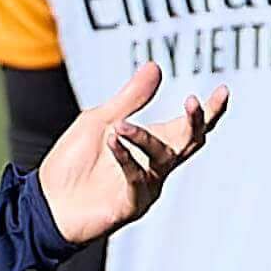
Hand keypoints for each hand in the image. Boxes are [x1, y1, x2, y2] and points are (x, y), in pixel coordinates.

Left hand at [36, 62, 227, 247]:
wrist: (46, 203)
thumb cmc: (71, 164)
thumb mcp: (99, 122)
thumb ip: (129, 99)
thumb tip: (155, 66)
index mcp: (152, 144)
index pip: (190, 126)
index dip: (209, 111)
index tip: (223, 91)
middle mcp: (156, 166)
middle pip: (190, 142)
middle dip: (196, 122)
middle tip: (192, 102)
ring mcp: (147, 186)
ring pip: (163, 157)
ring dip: (143, 137)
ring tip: (118, 126)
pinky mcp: (132, 205)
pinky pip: (137, 177)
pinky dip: (126, 156)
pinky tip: (113, 140)